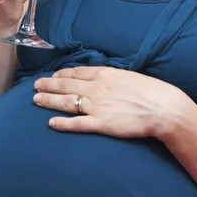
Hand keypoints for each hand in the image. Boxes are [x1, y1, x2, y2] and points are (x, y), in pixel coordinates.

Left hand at [33, 66, 185, 138]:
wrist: (162, 107)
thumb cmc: (150, 91)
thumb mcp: (129, 76)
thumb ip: (113, 78)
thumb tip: (103, 78)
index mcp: (105, 74)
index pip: (77, 72)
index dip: (61, 75)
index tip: (52, 76)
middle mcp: (97, 88)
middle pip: (67, 85)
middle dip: (49, 86)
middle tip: (35, 86)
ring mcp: (98, 106)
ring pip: (67, 102)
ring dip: (49, 101)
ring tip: (36, 100)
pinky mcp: (101, 123)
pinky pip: (77, 123)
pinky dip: (63, 123)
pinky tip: (51, 123)